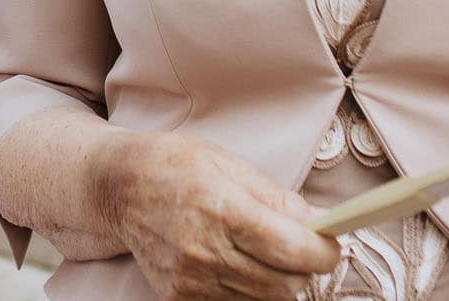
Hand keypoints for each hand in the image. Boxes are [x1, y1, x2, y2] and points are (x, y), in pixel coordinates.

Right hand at [102, 131, 338, 300]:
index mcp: (220, 208)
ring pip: (263, 300)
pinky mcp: (180, 298)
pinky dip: (247, 289)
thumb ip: (276, 198)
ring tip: (264, 251)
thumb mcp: (227, 163)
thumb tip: (320, 223)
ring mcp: (190, 280)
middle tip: (300, 246)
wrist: (117, 187)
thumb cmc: (172, 165)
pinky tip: (237, 263)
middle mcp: (203, 250)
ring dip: (277, 280)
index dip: (323, 251)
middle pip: (284, 284)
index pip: (292, 249)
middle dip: (303, 268)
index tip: (331, 243)